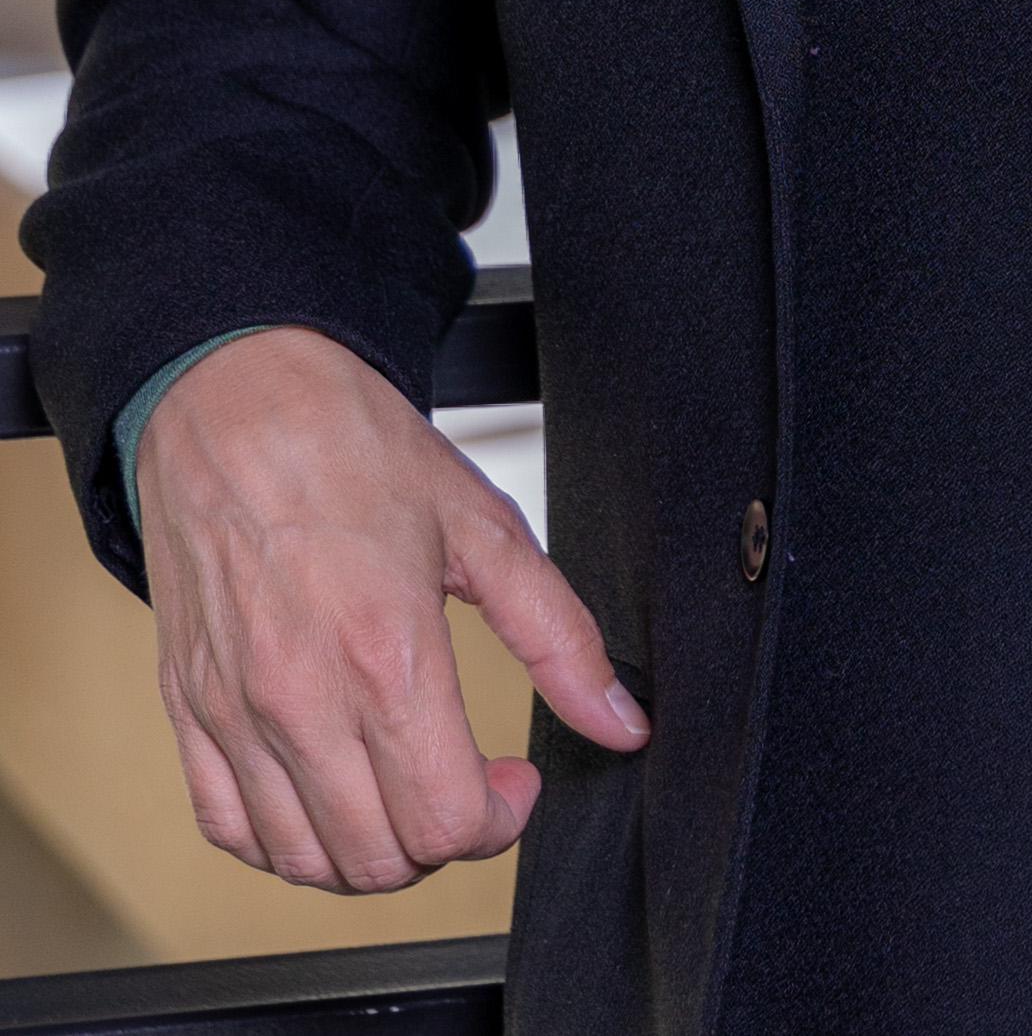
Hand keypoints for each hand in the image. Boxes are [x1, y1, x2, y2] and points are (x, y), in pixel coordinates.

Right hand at [137, 324, 648, 892]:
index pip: (445, 822)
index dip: (500, 821)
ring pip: (305, 860)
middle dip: (443, 838)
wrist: (234, 396)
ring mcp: (234, 711)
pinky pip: (230, 829)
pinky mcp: (188, 709)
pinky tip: (326, 792)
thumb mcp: (483, 524)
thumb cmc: (349, 445)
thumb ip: (559, 633)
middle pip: (379, 859)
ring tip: (402, 786)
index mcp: (384, 651)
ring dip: (371, 849)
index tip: (513, 782)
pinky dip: (285, 839)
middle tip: (464, 781)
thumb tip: (618, 718)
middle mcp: (300, 696)